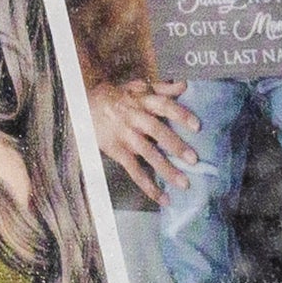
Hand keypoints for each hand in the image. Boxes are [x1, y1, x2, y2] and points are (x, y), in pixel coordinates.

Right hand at [98, 79, 190, 201]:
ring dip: (166, 169)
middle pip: (156, 131)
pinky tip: (163, 198)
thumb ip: (162, 88)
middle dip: (175, 145)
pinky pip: (134, 171)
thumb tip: (185, 84)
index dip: (180, 114)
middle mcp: (134, 118)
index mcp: (142, 101)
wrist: (84, 106)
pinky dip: (148, 186)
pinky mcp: (117, 152)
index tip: (197, 126)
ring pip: (147, 154)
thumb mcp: (137, 87)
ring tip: (184, 183)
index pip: (163, 106)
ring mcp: (125, 136)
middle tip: (193, 160)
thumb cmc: (118, 97)